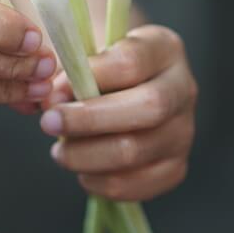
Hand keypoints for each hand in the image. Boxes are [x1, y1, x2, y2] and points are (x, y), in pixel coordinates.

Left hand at [39, 25, 196, 200]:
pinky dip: (101, 182)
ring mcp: (183, 131)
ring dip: (87, 155)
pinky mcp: (174, 166)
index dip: (89, 77)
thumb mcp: (85, 53)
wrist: (119, 91)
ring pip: (136, 151)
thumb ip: (68, 70)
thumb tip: (50, 100)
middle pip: (148, 108)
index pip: (131, 61)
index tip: (53, 91)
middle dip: (90, 120)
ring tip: (60, 151)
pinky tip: (83, 170)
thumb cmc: (95, 68)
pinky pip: (138, 184)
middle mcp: (182, 88)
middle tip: (49, 123)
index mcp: (163, 48)